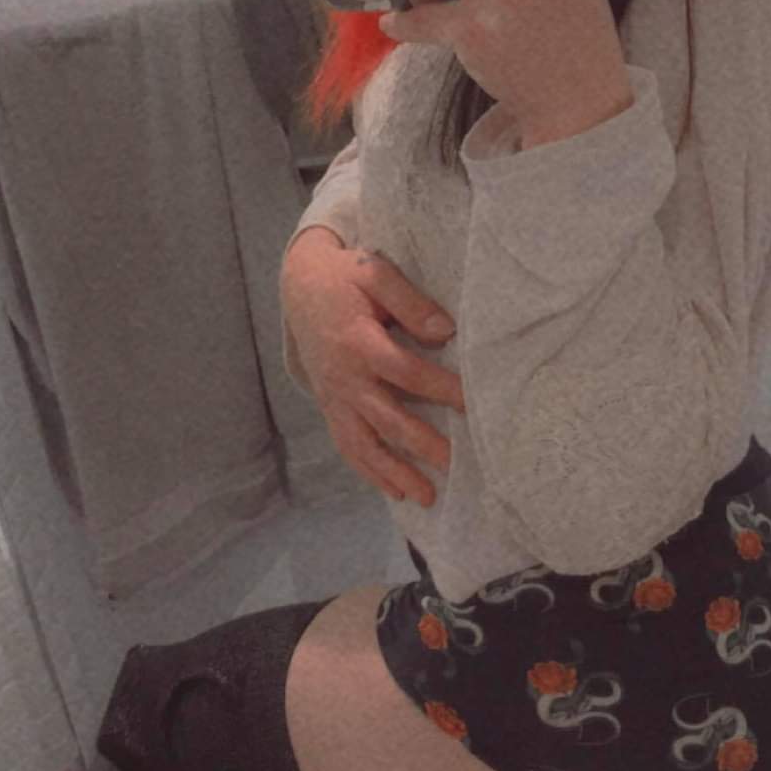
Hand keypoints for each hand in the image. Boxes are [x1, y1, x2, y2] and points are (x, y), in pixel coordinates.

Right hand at [282, 242, 465, 506]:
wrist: (299, 285)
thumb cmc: (344, 277)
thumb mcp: (375, 273)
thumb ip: (410, 302)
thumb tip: (446, 331)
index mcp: (359, 343)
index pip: (406, 372)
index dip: (440, 389)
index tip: (471, 404)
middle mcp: (345, 378)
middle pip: (388, 418)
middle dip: (423, 445)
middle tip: (457, 465)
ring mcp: (335, 397)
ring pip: (365, 443)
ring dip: (395, 472)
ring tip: (427, 496)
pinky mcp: (329, 406)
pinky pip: (347, 445)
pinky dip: (369, 471)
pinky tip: (394, 490)